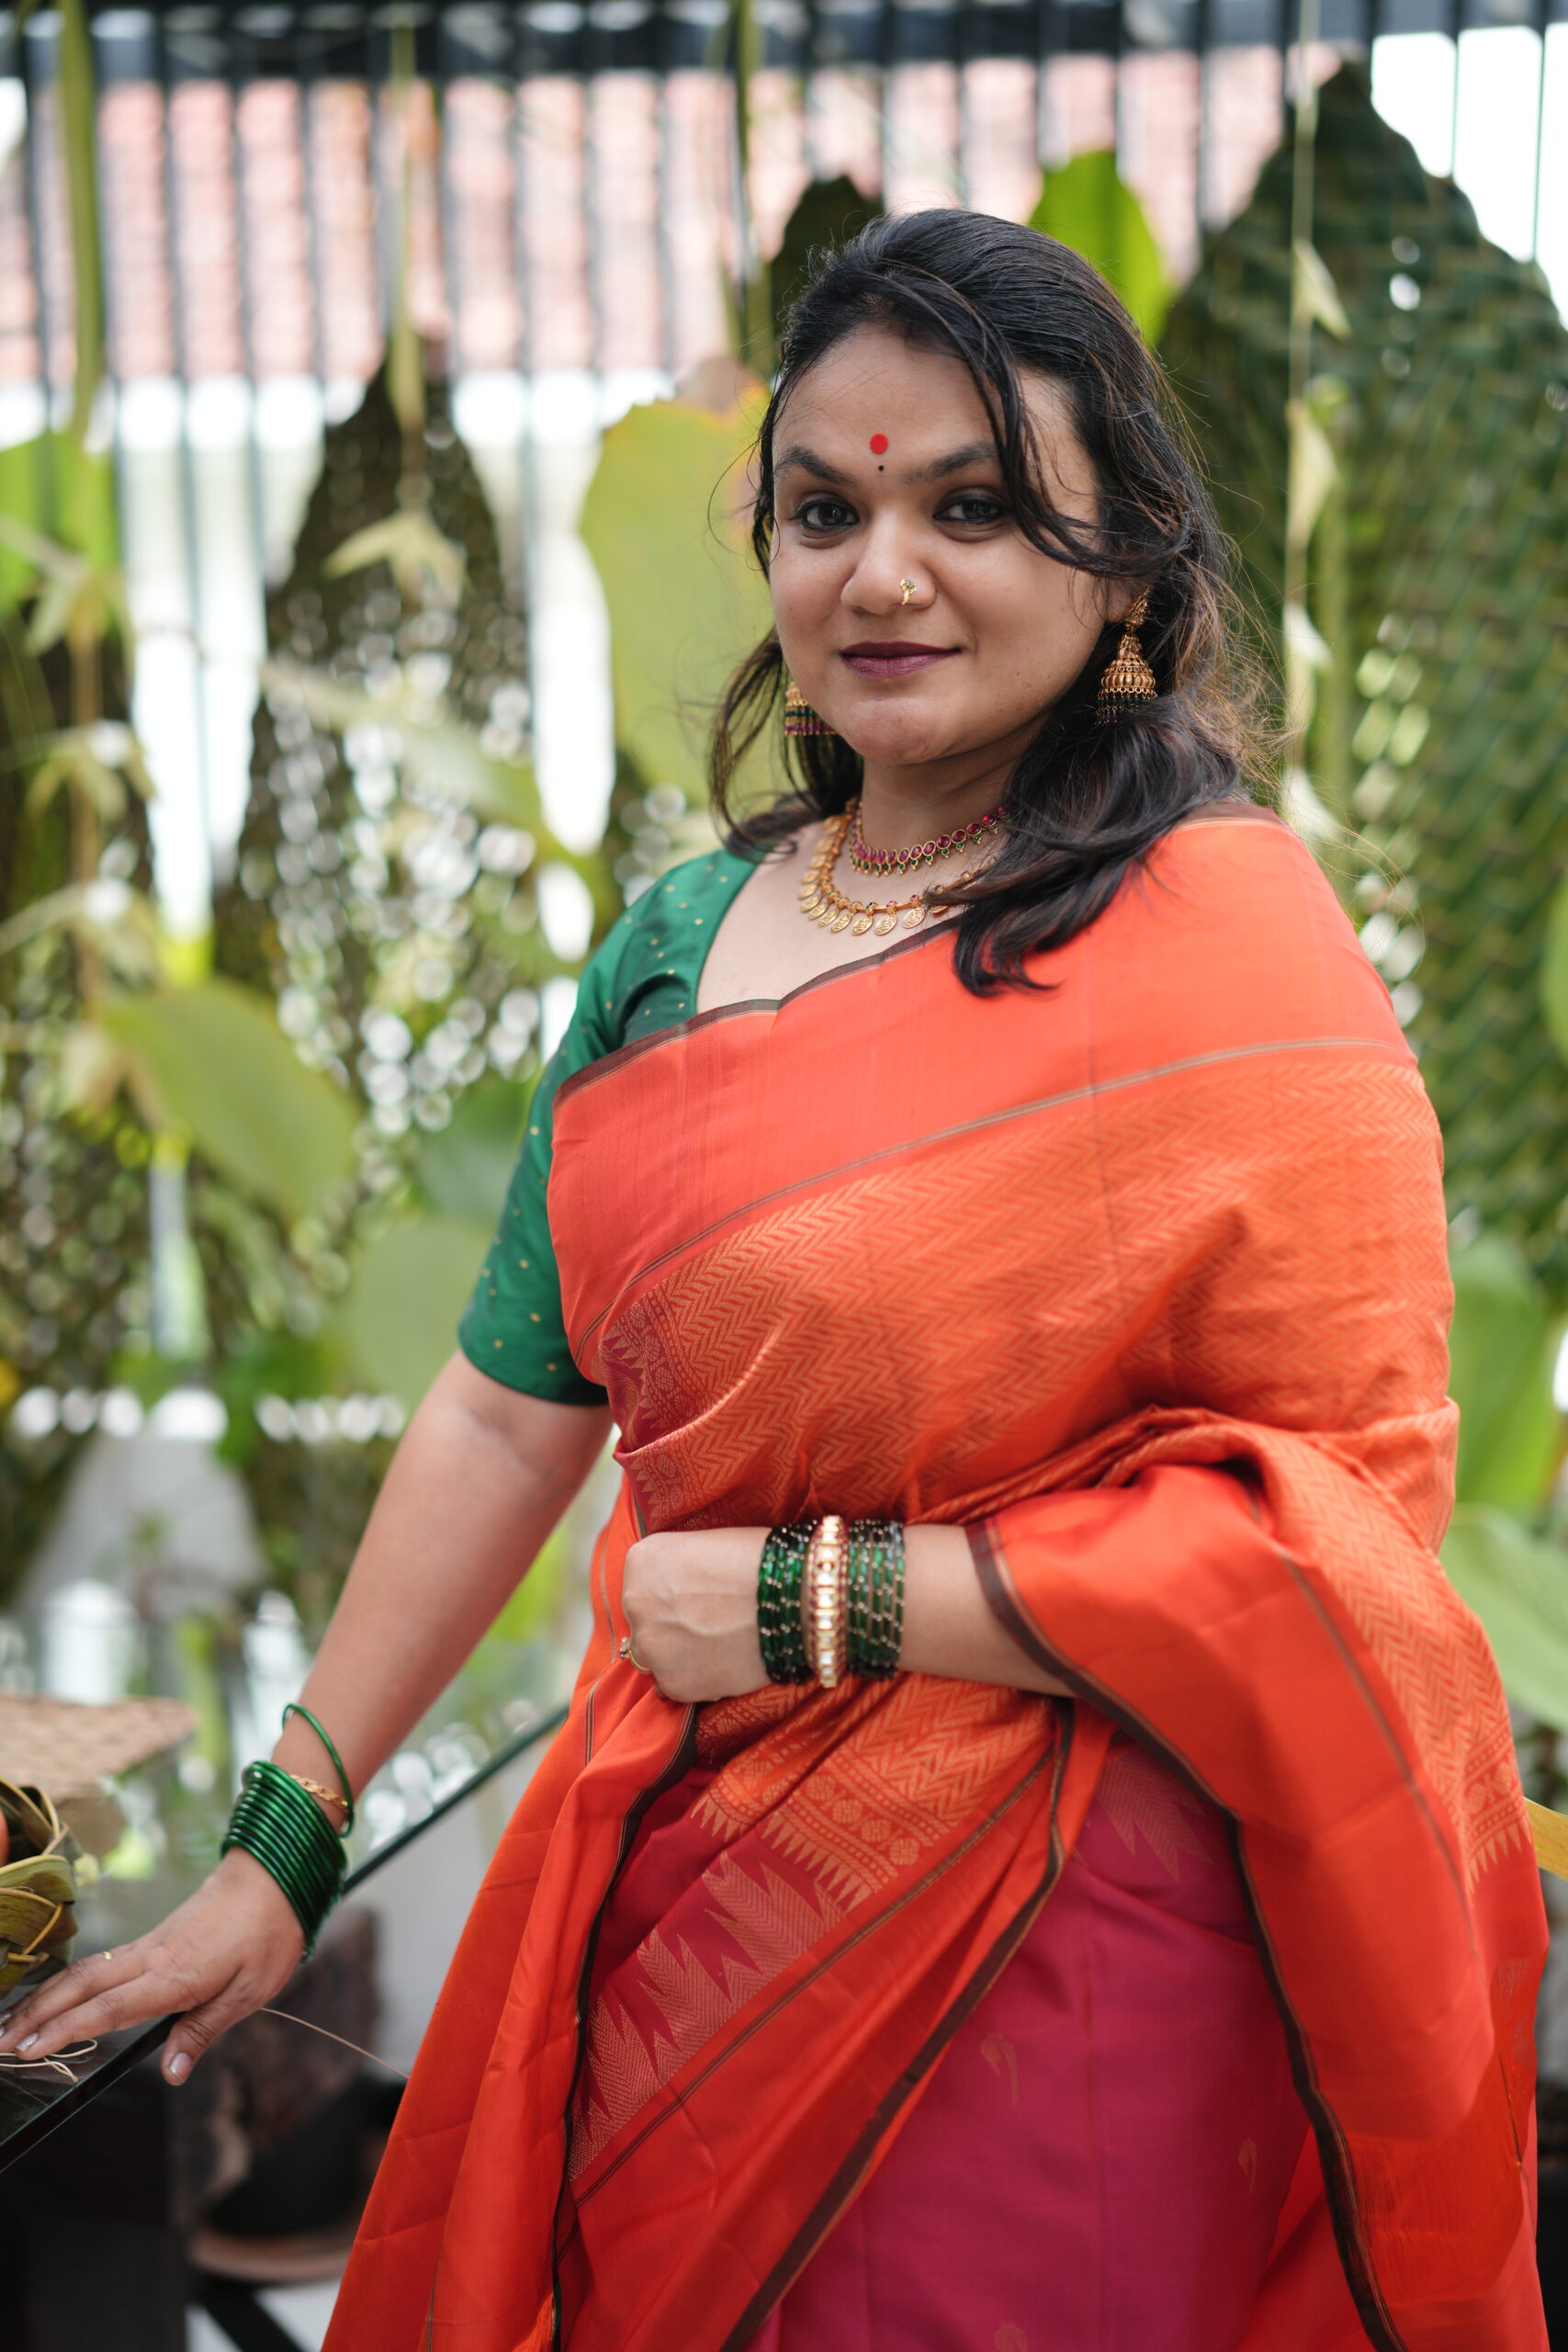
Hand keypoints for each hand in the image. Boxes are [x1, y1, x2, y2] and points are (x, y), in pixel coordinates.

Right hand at [0, 1847, 305, 2085]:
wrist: (274, 1870)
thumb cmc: (269, 1931)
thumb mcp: (250, 1991)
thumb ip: (204, 2030)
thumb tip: (170, 2074)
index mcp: (174, 1976)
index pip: (107, 2009)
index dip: (65, 2031)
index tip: (28, 2050)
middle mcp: (152, 1957)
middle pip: (81, 1987)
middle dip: (36, 2014)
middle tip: (1, 2042)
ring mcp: (151, 1943)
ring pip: (86, 1972)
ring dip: (47, 1996)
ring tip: (15, 2021)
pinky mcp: (156, 1937)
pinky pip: (104, 1961)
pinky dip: (71, 1980)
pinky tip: (60, 1993)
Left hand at [622, 1526, 769, 1701]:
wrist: (793, 1597)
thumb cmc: (757, 1559)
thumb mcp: (703, 1544)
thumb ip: (676, 1569)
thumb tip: (676, 1589)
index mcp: (642, 1561)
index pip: (643, 1582)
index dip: (672, 1589)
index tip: (697, 1592)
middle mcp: (635, 1603)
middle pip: (645, 1620)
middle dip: (671, 1622)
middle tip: (710, 1621)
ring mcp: (652, 1647)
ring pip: (657, 1655)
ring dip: (680, 1653)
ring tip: (720, 1643)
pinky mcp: (673, 1683)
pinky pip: (677, 1684)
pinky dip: (698, 1678)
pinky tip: (726, 1661)